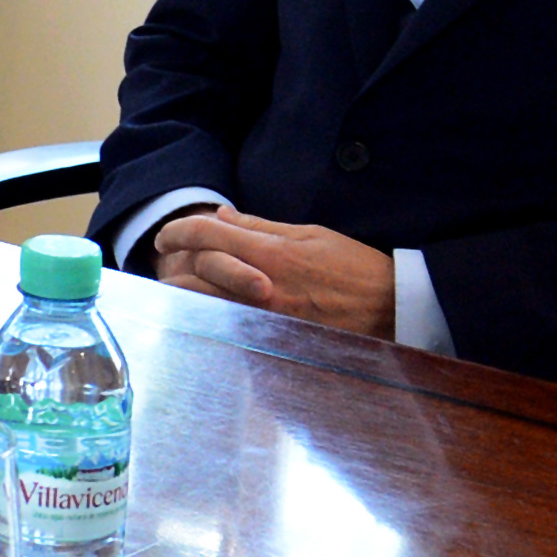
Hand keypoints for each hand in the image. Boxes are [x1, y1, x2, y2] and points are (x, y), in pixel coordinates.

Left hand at [149, 206, 397, 336]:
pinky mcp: (276, 339)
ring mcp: (267, 318)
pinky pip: (230, 327)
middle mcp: (263, 287)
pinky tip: (202, 311)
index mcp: (271, 253)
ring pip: (207, 303)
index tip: (165, 234)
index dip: (178, 231)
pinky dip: (210, 316)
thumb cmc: (353, 265)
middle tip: (164, 260)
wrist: (392, 308)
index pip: (207, 236)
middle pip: (198, 271)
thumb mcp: (307, 233)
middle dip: (174, 263)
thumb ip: (259, 227)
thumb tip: (221, 217)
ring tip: (174, 284)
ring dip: (185, 291)